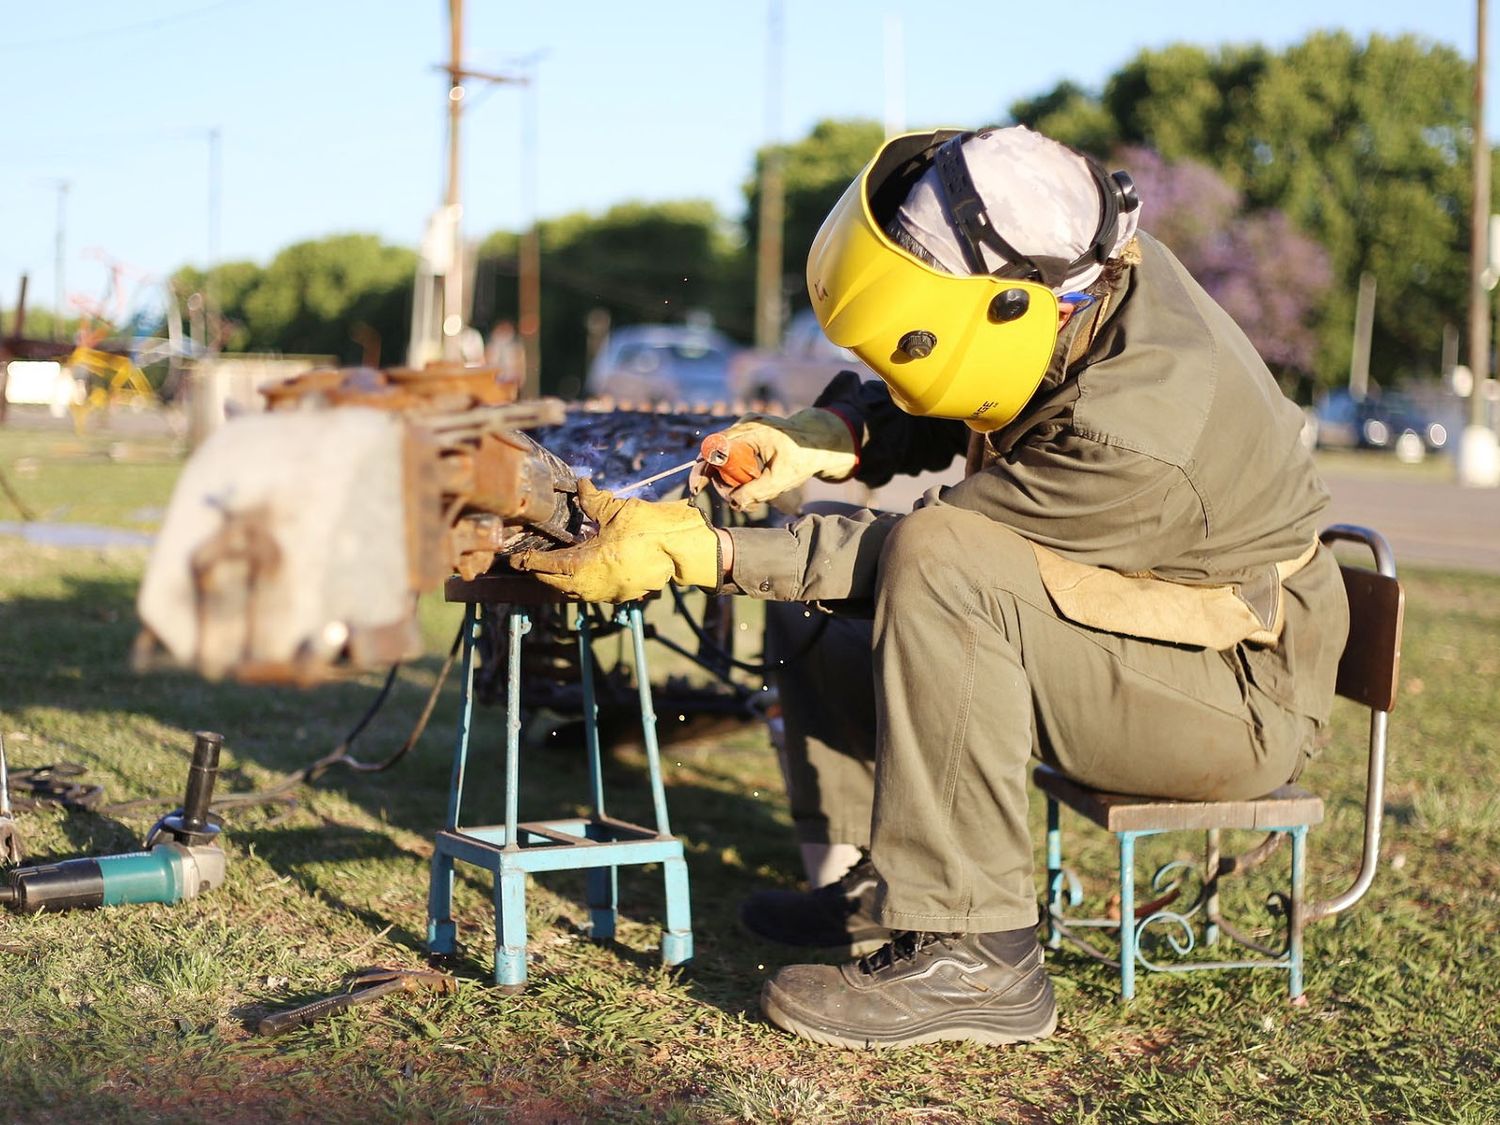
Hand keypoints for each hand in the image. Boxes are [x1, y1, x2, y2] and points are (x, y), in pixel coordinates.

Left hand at [511, 480, 719, 603]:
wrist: (684, 549)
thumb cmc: (652, 528)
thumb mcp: (617, 509)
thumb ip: (593, 499)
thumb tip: (580, 483)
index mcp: (588, 565)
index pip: (549, 567)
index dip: (531, 562)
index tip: (517, 558)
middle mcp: (595, 585)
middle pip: (556, 584)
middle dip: (541, 573)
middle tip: (528, 562)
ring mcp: (609, 593)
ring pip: (573, 591)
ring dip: (560, 580)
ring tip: (550, 566)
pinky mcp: (623, 595)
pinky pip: (591, 592)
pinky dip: (579, 583)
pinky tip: (579, 569)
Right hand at [688, 408, 857, 508]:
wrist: (818, 441)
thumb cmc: (802, 458)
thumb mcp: (782, 479)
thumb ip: (757, 492)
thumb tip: (733, 503)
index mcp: (752, 430)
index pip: (715, 447)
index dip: (702, 468)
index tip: (697, 488)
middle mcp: (745, 424)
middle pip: (714, 452)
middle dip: (717, 479)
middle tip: (733, 499)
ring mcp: (745, 426)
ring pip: (722, 455)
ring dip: (728, 477)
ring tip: (747, 494)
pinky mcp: (747, 433)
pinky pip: (731, 452)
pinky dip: (735, 470)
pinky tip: (750, 483)